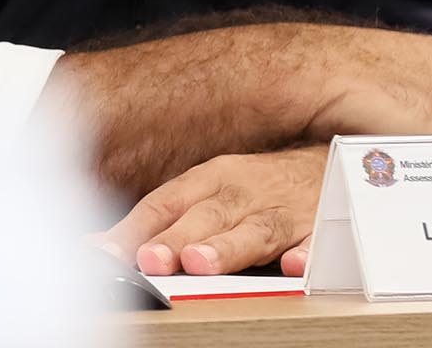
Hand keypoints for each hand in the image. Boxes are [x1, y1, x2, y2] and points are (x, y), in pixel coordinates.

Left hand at [97, 146, 327, 276]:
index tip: (109, 253)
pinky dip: (306, 255)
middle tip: (150, 261)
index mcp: (210, 180)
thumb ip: (162, 222)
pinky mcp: (323, 230)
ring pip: (254, 230)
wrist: (327, 164)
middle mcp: (242, 192)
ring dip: (227, 247)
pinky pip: (318, 243)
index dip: (136, 229)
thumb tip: (104, 246)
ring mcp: (283, 211)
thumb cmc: (255, 188)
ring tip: (201, 263)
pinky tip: (294, 267)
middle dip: (176, 239)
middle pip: (206, 217)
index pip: (165, 203)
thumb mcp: (207, 193)